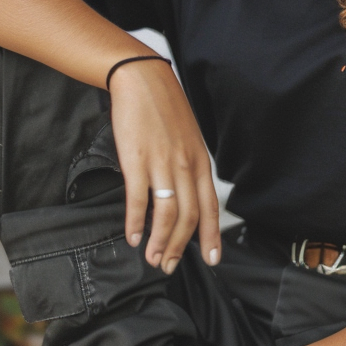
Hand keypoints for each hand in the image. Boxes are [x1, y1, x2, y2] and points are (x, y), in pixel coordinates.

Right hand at [108, 58, 219, 271]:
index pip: (210, 207)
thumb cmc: (164, 109)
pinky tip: (133, 237)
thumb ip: (189, 166)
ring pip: (167, 214)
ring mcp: (162, 163)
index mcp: (200, 162)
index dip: (212, 236)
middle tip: (170, 265)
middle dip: (181, 247)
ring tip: (153, 258)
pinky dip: (136, 222)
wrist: (142, 80)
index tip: (212, 259)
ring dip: (161, 242)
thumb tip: (186, 194)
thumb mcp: (188, 138)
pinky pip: (138, 199)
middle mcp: (185, 166)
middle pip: (188, 217)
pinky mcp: (137, 160)